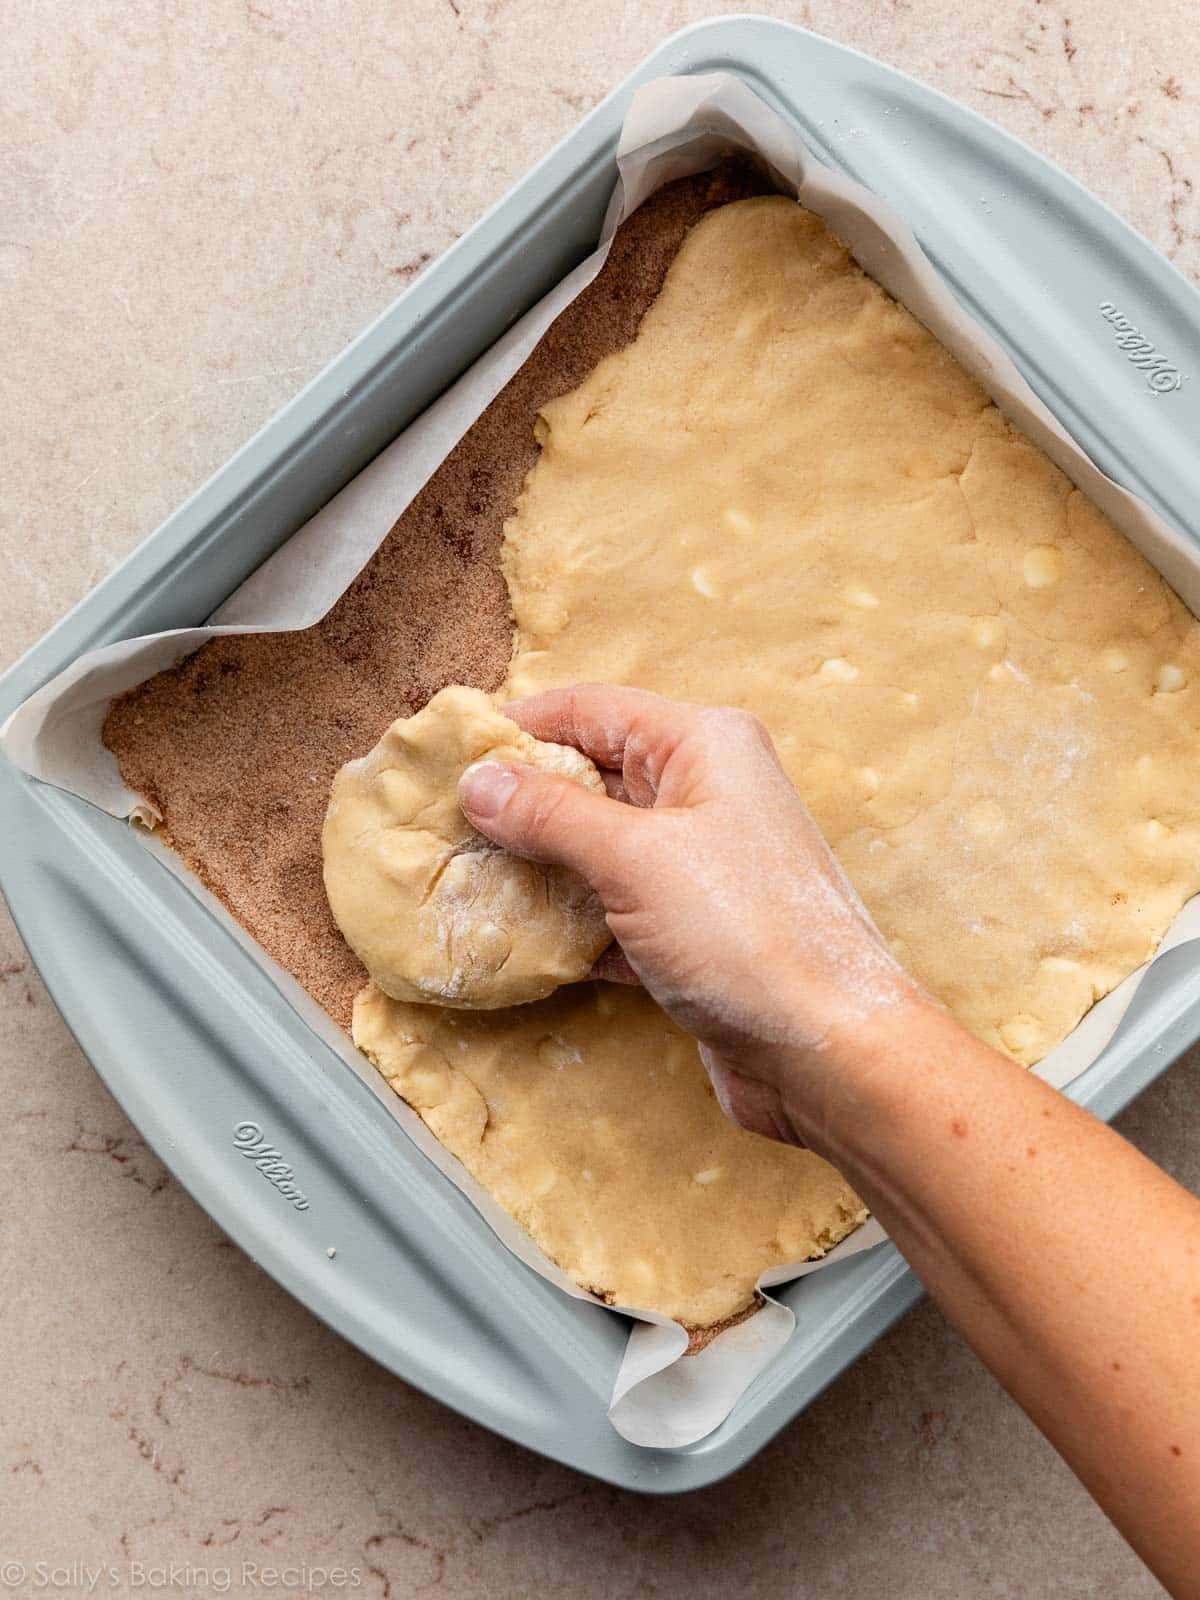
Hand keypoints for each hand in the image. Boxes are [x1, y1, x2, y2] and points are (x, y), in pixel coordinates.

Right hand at [458, 683, 923, 1145]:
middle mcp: (706, 792)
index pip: (591, 709)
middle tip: (443, 824)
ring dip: (539, 865)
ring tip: (464, 879)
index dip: (519, 726)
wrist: (828, 1052)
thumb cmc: (747, 936)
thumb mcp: (635, 859)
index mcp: (704, 745)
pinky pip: (613, 906)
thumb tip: (480, 781)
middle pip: (591, 775)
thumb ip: (551, 815)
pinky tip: (518, 939)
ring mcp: (701, 863)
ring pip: (598, 846)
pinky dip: (569, 919)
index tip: (449, 753)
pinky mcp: (692, 929)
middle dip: (521, 800)